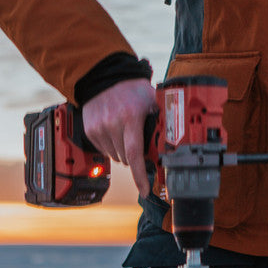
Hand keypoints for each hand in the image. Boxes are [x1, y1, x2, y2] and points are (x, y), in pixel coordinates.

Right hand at [81, 78, 157, 198]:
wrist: (104, 77)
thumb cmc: (132, 89)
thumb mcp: (152, 100)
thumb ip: (164, 119)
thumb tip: (178, 140)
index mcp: (130, 118)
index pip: (135, 154)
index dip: (140, 176)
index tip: (145, 191)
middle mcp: (111, 124)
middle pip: (127, 159)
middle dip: (135, 156)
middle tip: (139, 140)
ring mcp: (98, 128)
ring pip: (115, 157)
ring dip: (122, 151)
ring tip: (125, 131)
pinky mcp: (90, 130)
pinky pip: (104, 150)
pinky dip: (111, 145)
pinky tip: (114, 130)